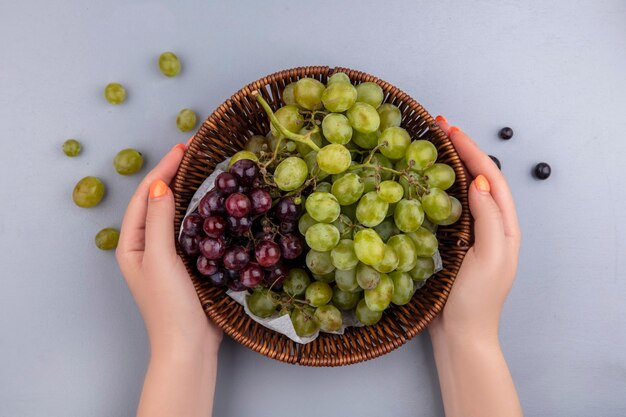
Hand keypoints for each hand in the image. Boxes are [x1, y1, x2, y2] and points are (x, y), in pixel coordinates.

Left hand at [116, 143, 221, 356]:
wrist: (188, 345)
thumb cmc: (169, 305)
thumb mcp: (160, 259)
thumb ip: (159, 221)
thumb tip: (161, 184)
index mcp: (132, 244)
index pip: (145, 196)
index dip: (161, 170)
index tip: (182, 149)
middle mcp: (145, 247)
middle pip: (156, 201)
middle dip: (170, 175)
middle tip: (191, 152)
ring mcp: (165, 255)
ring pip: (172, 214)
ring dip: (183, 190)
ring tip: (198, 169)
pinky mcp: (185, 264)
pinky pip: (188, 229)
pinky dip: (196, 211)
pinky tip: (209, 204)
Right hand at [429, 117, 520, 341]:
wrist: (462, 335)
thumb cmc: (477, 301)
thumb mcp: (490, 258)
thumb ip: (489, 219)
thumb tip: (477, 182)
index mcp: (505, 227)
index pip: (489, 178)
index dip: (471, 151)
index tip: (450, 130)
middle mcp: (490, 226)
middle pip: (478, 178)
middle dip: (461, 150)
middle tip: (438, 128)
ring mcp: (471, 234)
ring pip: (462, 190)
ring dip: (449, 165)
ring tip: (431, 146)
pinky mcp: (454, 244)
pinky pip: (448, 208)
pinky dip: (438, 188)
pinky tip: (424, 183)